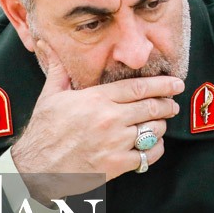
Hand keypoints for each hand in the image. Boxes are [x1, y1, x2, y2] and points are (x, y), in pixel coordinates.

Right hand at [9, 39, 181, 201]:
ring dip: (160, 127)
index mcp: (97, 99)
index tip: (176, 84)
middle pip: (153, 107)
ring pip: (154, 130)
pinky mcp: (117, 164)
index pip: (140, 87)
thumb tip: (47, 44)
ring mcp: (115, 142)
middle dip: (168, 105)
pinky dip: (154, 151)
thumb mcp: (50, 96)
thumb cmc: (44, 131)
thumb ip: (59, 70)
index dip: (163, 85)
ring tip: (158, 125)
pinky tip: (152, 146)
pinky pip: (148, 156)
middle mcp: (110, 118)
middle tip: (173, 105)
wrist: (37, 168)